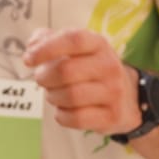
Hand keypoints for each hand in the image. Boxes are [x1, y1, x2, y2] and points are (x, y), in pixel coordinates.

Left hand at [22, 28, 138, 134]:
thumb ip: (49, 40)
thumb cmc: (91, 69)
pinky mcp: (111, 116)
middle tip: (41, 80)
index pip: (73, 39)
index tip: (28, 59)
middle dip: (44, 77)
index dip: (46, 48)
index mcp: (98, 44)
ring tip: (54, 94)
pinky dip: (62, 115)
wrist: (129, 98)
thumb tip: (32, 46)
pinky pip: (75, 118)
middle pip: (66, 71)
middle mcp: (109, 66)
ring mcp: (113, 92)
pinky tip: (64, 110)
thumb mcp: (77, 49)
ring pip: (70, 96)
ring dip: (52, 97)